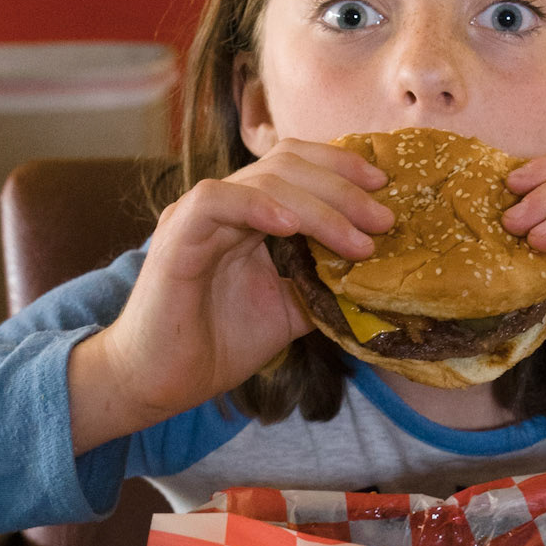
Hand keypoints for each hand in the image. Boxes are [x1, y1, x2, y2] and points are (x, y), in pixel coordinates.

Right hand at [67, 142, 392, 453]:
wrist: (161, 381)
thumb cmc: (217, 345)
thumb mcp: (288, 312)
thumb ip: (323, 287)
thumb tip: (375, 280)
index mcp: (250, 215)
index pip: (297, 167)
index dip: (340, 168)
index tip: (384, 190)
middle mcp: (225, 205)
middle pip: (287, 165)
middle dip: (342, 187)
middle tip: (384, 218)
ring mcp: (199, 216)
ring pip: (262, 180)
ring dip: (318, 206)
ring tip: (357, 239)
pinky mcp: (177, 236)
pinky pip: (216, 201)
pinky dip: (257, 206)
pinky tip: (292, 225)